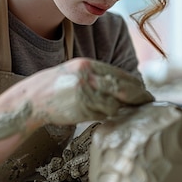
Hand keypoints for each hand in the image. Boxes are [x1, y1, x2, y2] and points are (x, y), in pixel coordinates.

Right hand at [33, 58, 153, 124]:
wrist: (33, 100)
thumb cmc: (57, 88)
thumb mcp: (77, 73)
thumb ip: (99, 77)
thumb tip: (125, 87)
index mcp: (88, 65)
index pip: (120, 75)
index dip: (136, 86)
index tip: (146, 93)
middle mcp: (88, 77)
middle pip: (123, 88)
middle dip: (138, 97)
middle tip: (149, 103)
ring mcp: (85, 93)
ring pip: (114, 104)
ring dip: (117, 109)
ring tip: (113, 109)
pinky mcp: (81, 109)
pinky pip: (102, 115)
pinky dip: (104, 116)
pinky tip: (97, 114)